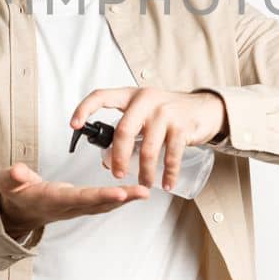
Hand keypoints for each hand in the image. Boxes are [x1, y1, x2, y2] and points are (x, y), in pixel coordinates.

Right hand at [0, 162, 149, 240]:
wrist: (18, 211)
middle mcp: (68, 205)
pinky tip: (134, 192)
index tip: (118, 192)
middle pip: (98, 203)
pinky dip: (120, 198)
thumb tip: (18, 170)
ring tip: (144, 191)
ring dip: (125, 198)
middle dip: (121, 198)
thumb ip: (13, 176)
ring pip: (104, 204)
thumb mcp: (8, 182)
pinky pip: (103, 202)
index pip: (78, 197)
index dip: (98, 196)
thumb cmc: (16, 194)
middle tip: (142, 191)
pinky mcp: (81, 203)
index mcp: (52, 199)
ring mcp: (76, 206)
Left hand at [69, 87, 228, 191]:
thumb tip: (108, 160)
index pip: (102, 96)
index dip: (84, 109)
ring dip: (144, 171)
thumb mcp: (144, 112)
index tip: (74, 125)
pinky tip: (166, 183)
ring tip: (143, 183)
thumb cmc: (168, 112)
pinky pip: (171, 156)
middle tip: (116, 174)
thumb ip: (127, 131)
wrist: (204, 107)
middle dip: (117, 157)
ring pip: (147, 149)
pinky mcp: (181, 127)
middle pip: (124, 131)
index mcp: (131, 96)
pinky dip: (168, 173)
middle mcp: (146, 100)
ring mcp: (165, 113)